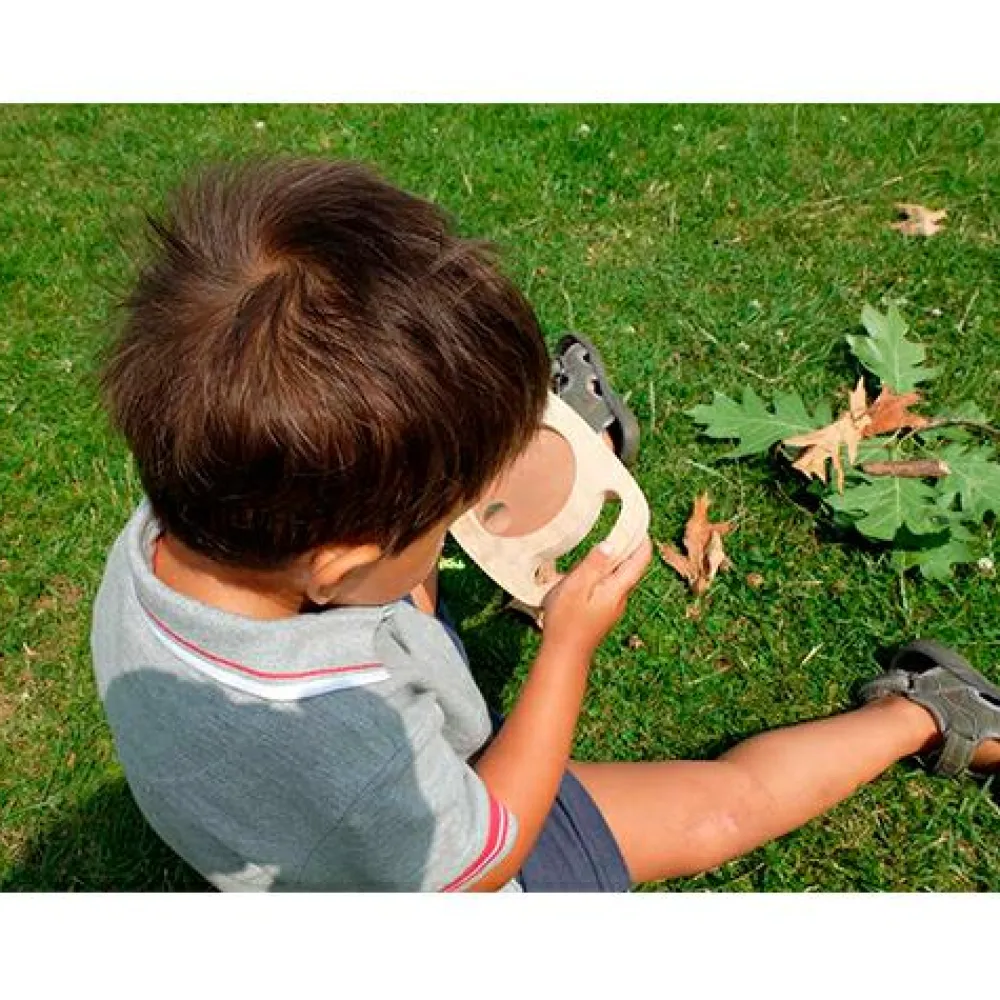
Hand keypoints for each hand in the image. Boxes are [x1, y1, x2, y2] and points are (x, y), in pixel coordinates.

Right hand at [540, 536, 652, 659]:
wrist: (565, 655)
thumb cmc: (567, 621)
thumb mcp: (577, 587)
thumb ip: (594, 565)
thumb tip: (611, 544)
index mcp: (618, 588)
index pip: (640, 559)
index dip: (641, 538)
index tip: (637, 521)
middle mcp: (621, 597)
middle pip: (630, 566)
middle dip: (626, 546)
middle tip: (617, 525)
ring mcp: (613, 606)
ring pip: (618, 576)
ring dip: (611, 561)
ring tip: (597, 547)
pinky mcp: (603, 612)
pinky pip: (607, 587)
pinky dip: (602, 574)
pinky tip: (585, 574)